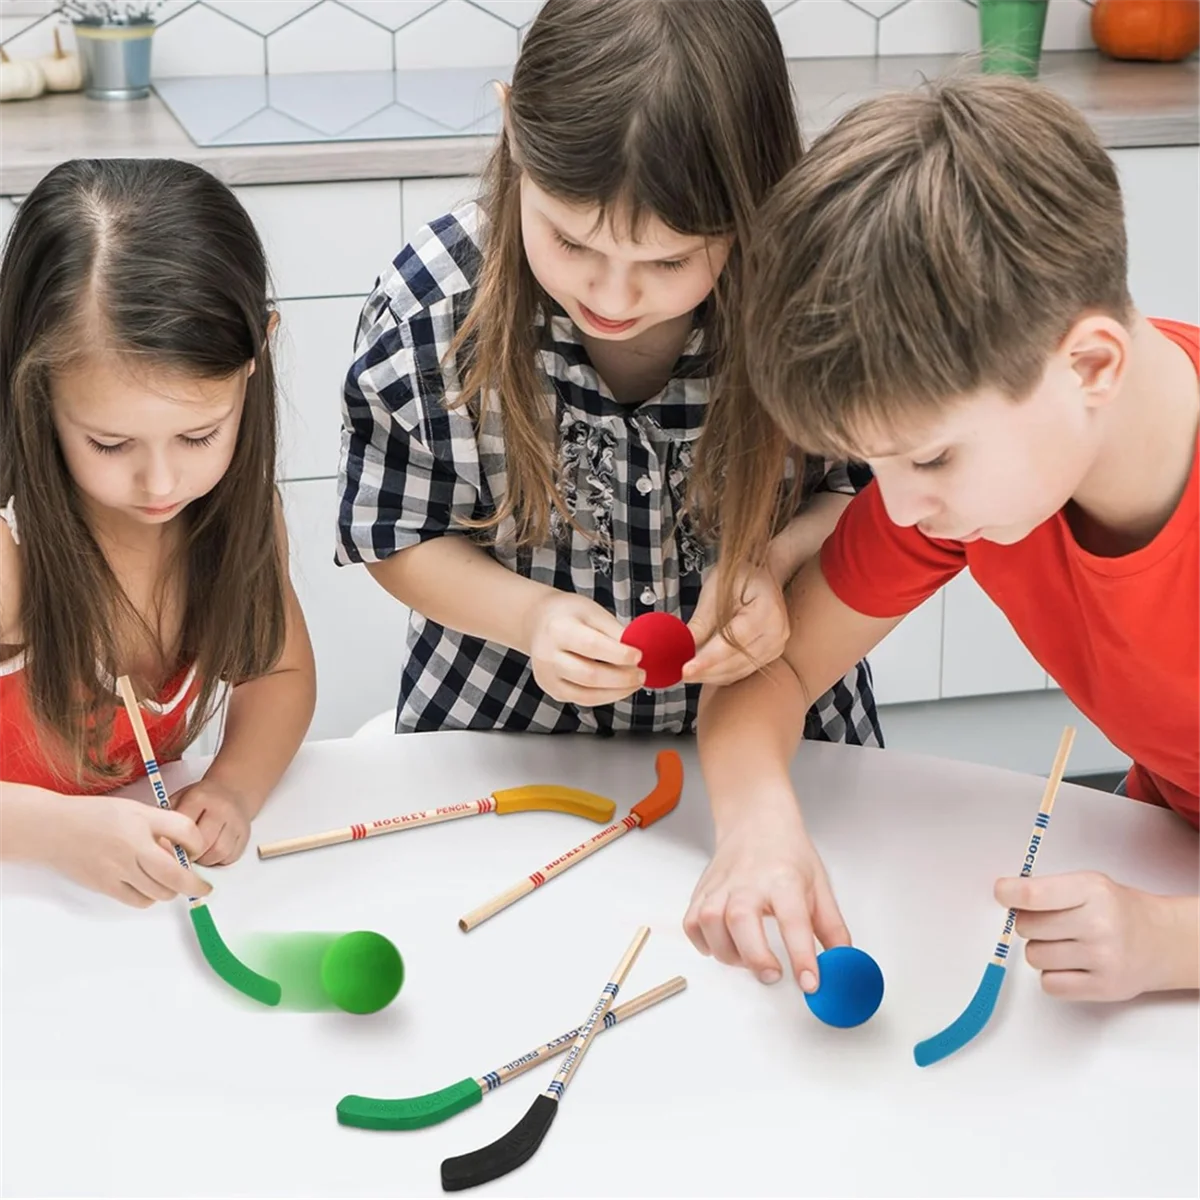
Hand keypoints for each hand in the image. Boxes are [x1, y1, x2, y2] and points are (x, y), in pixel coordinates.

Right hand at [41, 792, 210, 907]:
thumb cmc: (95, 815)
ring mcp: (118, 869)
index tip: (196, 850)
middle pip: (177, 874)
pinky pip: (140, 901)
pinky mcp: (105, 886)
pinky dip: (150, 897)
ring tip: (167, 881)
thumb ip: (160, 826)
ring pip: (161, 892)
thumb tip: (180, 850)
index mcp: (142, 820)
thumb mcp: (133, 809)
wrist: (53, 828)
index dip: (197, 843)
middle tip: (202, 886)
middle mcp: (132, 845)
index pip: (186, 831)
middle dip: (195, 884)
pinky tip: (147, 886)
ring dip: (171, 890)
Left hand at [173, 777, 251, 865]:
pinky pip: (230, 857)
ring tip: (196, 855)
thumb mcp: (179, 799)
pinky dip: (217, 861)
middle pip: (203, 843)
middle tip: (181, 857)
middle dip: (188, 856)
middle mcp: (221, 809)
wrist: (233, 790)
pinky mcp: (245, 835)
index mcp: (200, 798)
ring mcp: (236, 823)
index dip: (172, 844)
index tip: (165, 849)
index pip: (184, 828)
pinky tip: (210, 853)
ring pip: (218, 853)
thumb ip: (167, 818)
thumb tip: (156, 846)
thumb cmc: (201, 799)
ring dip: (204, 860)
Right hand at [523, 591, 644, 705]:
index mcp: (558, 629)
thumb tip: (641, 649)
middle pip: (589, 675)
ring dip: (617, 692)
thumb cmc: (569, 615)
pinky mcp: (551, 689)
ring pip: (586, 695)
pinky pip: (582, 700)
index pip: (591, 646)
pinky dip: (605, 696)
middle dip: (622, 678)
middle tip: (642, 674)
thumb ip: (616, 632)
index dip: (618, 654)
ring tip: (635, 683)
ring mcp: (547, 676)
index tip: (639, 656)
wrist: (538, 622)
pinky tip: (619, 688)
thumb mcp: (593, 612)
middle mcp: (547, 655)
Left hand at [682, 561, 788, 686]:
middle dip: (705, 670)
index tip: (686, 670)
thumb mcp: (715, 592)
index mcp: (766, 610)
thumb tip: (680, 647)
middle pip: (736, 661)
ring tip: (687, 673)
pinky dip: (721, 674)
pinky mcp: (771, 655)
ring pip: (738, 671)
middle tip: (679, 673)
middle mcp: (777, 632)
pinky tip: (703, 671)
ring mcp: (777, 646)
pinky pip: (742, 671)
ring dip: (711, 675)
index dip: (708, 659)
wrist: (762, 577)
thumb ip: (700, 622)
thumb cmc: (739, 578)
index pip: (733, 641)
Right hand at [684, 797, 849, 989]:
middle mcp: (748, 881)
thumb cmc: (787, 853)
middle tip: (773, 975)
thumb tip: (844, 966)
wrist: (755, 820)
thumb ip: (832, 929)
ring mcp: (721, 885)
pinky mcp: (701, 891)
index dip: (802, 956)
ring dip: (728, 952)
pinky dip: (703, 942)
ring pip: (709, 922)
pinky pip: (692, 924)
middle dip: (755, 956)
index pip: (794, 920)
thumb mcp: (819, 886)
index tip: (810, 983)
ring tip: (750, 959)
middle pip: (740, 920)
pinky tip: (724, 945)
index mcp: (784, 879)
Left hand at [997, 871, 1188, 1000]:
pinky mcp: (1104, 988)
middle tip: (1050, 923)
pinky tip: (1071, 965)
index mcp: (1092, 891)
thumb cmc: (1116, 910)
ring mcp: (1103, 959)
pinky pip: (1049, 984)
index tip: (1003, 893)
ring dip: (1041, 950)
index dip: (1008, 894)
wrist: (1162, 941)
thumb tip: (1004, 897)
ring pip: (1034, 956)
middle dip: (1029, 924)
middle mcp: (1098, 924)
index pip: (1033, 895)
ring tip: (1066, 944)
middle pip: (1026, 927)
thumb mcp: (1088, 885)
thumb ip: (1047, 890)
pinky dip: (1053, 975)